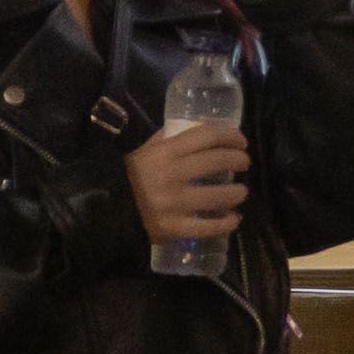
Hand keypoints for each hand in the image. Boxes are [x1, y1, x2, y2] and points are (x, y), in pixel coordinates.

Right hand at [126, 116, 252, 244]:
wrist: (109, 208)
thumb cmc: (134, 175)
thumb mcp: (149, 149)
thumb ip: (173, 137)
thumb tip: (205, 125)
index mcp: (165, 152)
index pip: (207, 136)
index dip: (231, 136)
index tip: (241, 142)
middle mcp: (171, 175)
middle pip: (219, 161)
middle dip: (239, 161)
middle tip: (244, 164)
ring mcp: (174, 203)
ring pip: (220, 195)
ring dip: (238, 193)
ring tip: (241, 192)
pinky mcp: (174, 228)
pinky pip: (210, 226)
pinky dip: (228, 222)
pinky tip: (234, 218)